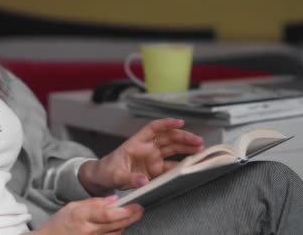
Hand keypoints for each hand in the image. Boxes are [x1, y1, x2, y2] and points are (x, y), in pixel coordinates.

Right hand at [32, 195, 142, 234]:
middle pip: (116, 225)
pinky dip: (117, 233)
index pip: (108, 215)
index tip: (136, 205)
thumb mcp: (73, 206)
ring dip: (125, 225)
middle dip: (131, 217)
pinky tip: (119, 227)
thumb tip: (114, 200)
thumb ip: (95, 202)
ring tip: (131, 215)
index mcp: (81, 216)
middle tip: (139, 210)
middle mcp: (88, 230)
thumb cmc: (59, 224)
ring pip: (116, 234)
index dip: (125, 211)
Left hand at [79, 118, 203, 194]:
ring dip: (186, 148)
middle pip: (168, 138)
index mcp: (136, 143)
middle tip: (197, 140)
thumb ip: (130, 178)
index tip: (179, 122)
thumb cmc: (106, 171)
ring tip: (200, 149)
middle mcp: (147, 148)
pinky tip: (190, 165)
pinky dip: (181, 165)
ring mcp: (152, 158)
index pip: (153, 128)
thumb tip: (144, 180)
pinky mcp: (155, 170)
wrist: (102, 179)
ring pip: (172, 149)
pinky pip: (170, 165)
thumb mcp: (115, 175)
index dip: (166, 123)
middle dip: (183, 137)